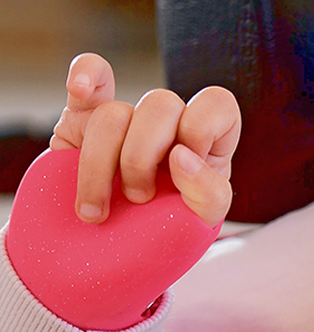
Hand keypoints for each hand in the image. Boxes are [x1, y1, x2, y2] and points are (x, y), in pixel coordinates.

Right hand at [50, 52, 239, 225]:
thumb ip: (208, 192)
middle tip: (138, 198)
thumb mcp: (202, 222)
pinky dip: (84, 74)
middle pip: (160, 103)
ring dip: (99, 166)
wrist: (110, 257)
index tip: (180, 166)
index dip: (199, 130)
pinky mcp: (80, 123)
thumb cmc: (163, 236)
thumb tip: (180, 156)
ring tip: (98, 209)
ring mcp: (123, 119)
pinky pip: (88, 79)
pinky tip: (78, 88)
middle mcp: (167, 123)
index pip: (217, 104)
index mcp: (206, 140)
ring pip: (112, 113)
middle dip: (142, 157)